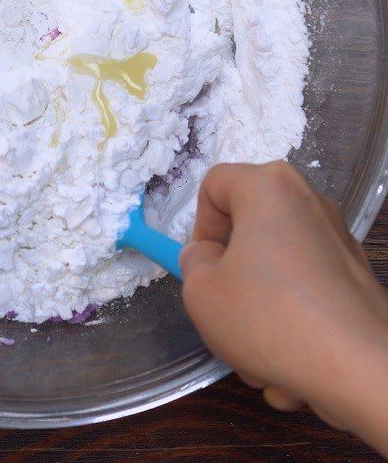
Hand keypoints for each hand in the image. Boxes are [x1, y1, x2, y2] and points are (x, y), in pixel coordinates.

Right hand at [181, 161, 387, 454]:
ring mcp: (340, 241)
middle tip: (225, 311)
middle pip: (249, 229)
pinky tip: (292, 367)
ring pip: (278, 268)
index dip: (199, 226)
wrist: (362, 372)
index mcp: (269, 189)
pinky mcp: (359, 280)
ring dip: (261, 309)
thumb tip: (209, 256)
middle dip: (232, 275)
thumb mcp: (201, 293)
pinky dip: (295, 323)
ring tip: (260, 357)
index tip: (204, 266)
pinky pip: (309, 292)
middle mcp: (309, 203)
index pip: (215, 185)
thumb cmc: (270, 318)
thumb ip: (193, 265)